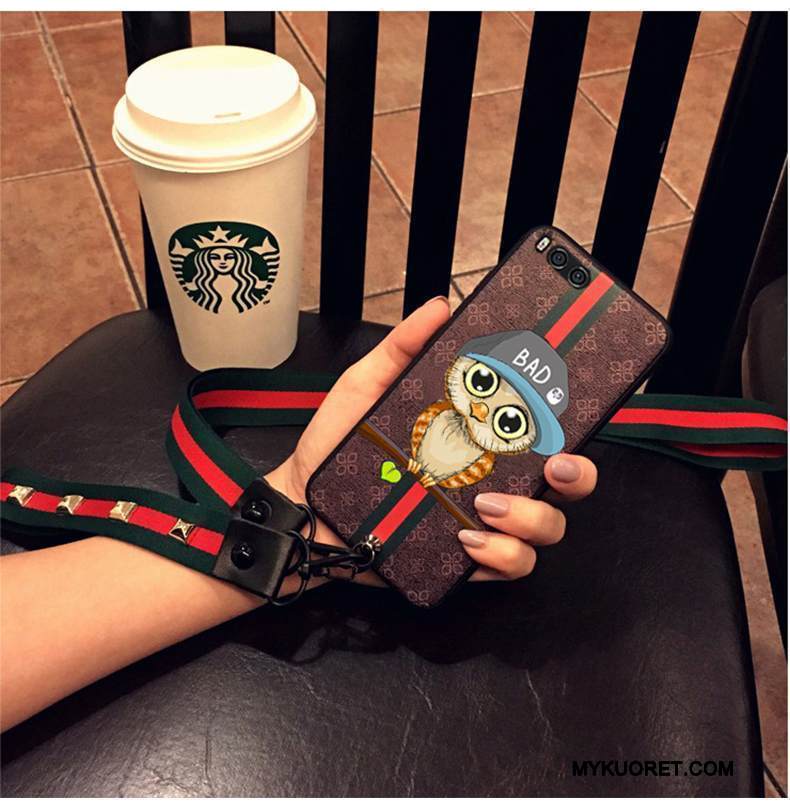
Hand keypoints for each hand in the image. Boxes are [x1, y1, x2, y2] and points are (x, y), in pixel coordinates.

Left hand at [267, 296, 596, 584]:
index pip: (542, 429)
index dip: (571, 420)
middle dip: (576, 474)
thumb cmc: (339, 445)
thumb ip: (403, 348)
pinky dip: (501, 556)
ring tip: (485, 503)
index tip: (570, 405)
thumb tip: (439, 309)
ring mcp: (483, 522)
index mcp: (479, 438)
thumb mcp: (367, 386)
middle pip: (565, 482)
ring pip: (545, 528)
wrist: (305, 501)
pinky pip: (509, 566)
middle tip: (555, 463)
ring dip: (530, 517)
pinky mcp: (464, 562)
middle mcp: (493, 479)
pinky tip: (469, 539)